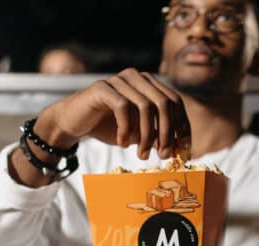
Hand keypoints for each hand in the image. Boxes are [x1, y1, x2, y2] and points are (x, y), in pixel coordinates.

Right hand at [37, 68, 189, 159]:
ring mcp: (119, 80)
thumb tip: (181, 148)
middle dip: (167, 132)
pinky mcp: (102, 87)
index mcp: (150, 85)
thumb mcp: (139, 133)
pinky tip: (123, 143)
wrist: (73, 123)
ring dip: (147, 136)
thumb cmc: (109, 127)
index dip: (183, 125)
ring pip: (146, 107)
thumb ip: (158, 136)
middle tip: (164, 155)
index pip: (176, 101)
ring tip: (143, 155)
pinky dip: (126, 129)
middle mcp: (137, 78)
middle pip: (164, 103)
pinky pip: (123, 107)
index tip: (185, 147)